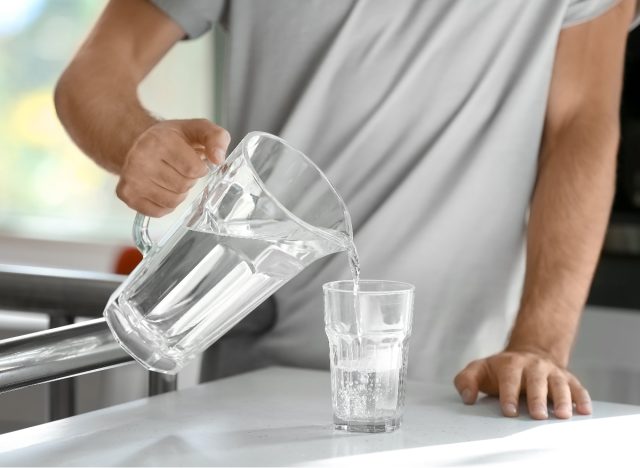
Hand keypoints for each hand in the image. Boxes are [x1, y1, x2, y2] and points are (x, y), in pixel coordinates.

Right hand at [116, 119, 230, 216]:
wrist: (137, 142)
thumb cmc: (170, 139)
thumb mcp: (197, 129)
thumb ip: (216, 137)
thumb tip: (218, 159)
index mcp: (159, 140)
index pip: (194, 169)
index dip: (199, 168)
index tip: (192, 160)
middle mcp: (140, 159)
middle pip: (183, 186)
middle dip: (188, 180)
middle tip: (178, 168)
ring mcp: (131, 178)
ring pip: (173, 201)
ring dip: (178, 193)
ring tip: (170, 177)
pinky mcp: (127, 194)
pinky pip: (159, 212)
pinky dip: (166, 204)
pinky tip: (160, 188)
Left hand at [453, 350, 591, 419]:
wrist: (527, 355)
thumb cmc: (500, 370)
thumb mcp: (478, 370)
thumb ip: (466, 381)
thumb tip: (467, 397)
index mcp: (510, 364)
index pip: (509, 379)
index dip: (509, 395)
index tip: (509, 411)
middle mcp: (533, 366)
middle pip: (536, 382)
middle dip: (537, 398)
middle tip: (538, 415)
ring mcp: (551, 372)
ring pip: (559, 384)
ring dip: (562, 399)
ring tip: (563, 415)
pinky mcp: (567, 378)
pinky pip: (577, 387)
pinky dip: (582, 397)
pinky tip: (584, 410)